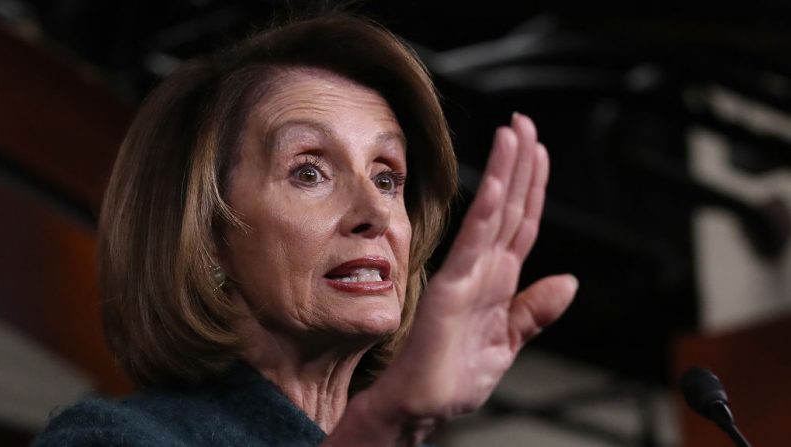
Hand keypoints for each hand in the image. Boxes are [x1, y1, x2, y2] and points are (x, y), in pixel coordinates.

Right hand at [372, 112, 576, 418]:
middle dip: (519, 163)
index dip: (533, 186)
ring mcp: (467, 275)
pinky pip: (473, 245)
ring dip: (505, 173)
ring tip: (512, 134)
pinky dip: (485, 214)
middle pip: (509, 207)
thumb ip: (535, 310)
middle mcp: (484, 269)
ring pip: (493, 215)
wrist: (424, 405)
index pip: (521, 223)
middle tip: (524, 122)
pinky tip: (497, 185)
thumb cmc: (455, 376)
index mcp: (499, 280)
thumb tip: (568, 282)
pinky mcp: (452, 289)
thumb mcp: (508, 342)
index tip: (539, 149)